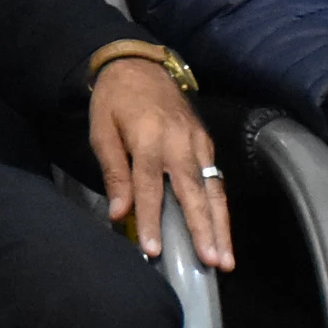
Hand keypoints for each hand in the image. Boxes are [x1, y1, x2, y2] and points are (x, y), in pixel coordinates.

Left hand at [89, 57, 232, 267]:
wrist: (139, 65)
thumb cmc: (114, 101)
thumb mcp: (101, 132)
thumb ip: (114, 172)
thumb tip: (119, 213)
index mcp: (148, 138)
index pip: (149, 187)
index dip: (151, 219)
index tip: (153, 250)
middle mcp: (178, 141)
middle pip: (192, 191)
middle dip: (203, 229)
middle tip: (212, 262)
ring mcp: (197, 142)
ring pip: (212, 189)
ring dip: (220, 225)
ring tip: (225, 258)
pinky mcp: (206, 142)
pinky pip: (216, 179)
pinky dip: (220, 208)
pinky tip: (222, 233)